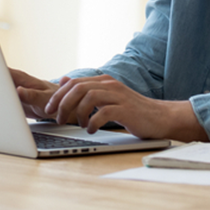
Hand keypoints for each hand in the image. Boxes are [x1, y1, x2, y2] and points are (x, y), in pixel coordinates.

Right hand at [8, 68, 76, 122]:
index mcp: (22, 79)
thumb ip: (32, 95)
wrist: (60, 108)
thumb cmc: (55, 100)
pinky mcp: (11, 101)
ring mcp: (13, 91)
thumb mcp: (44, 99)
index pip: (3, 71)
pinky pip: (0, 99)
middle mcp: (16, 83)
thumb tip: (19, 90)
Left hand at [45, 75, 207, 141]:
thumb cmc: (132, 110)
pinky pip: (103, 112)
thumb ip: (87, 89)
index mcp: (104, 81)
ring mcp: (118, 96)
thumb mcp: (107, 97)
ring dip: (77, 113)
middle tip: (56, 118)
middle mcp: (110, 85)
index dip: (58, 95)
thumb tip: (64, 80)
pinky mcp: (125, 109)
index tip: (49, 109)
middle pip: (78, 88)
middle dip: (62, 103)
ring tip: (78, 125)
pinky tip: (91, 129)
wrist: (160, 117)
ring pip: (89, 97)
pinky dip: (92, 122)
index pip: (74, 83)